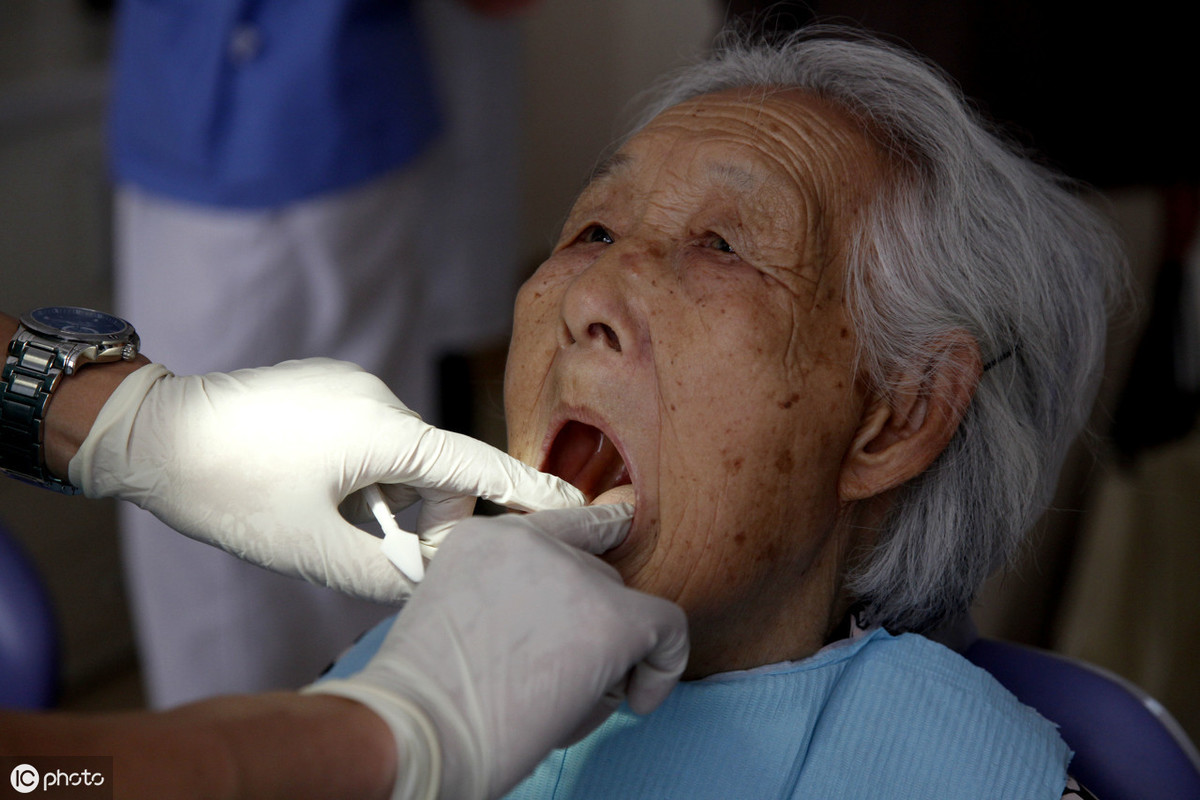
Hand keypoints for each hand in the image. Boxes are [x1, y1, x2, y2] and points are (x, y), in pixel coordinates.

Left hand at [69, 358, 583, 602]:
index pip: (477, 467)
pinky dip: (362, 472)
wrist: (150, 430)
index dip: (529, 491)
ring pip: (401, 457)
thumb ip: (385, 574)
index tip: (578, 505)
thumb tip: (431, 582)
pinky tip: (311, 488)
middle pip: (437, 470)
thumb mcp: (311, 549)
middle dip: (423, 518)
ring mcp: (349, 385)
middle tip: (372, 552)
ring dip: (385, 498)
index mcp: (384, 431)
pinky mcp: (325, 385)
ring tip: (327, 519)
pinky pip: (369, 435)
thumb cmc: (229, 488)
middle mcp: (377, 396)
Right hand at [309, 505, 688, 799]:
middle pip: (592, 575)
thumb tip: (558, 627)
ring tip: (564, 704)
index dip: (588, 555)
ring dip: (606, 659)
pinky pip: (667, 630)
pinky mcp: (610, 617)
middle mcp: (531, 539)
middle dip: (585, 629)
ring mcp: (573, 574)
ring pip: (622, 610)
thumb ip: (504, 601)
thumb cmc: (422, 701)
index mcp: (483, 536)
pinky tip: (641, 700)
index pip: (557, 528)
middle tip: (555, 683)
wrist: (417, 730)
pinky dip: (664, 667)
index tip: (598, 587)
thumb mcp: (453, 620)